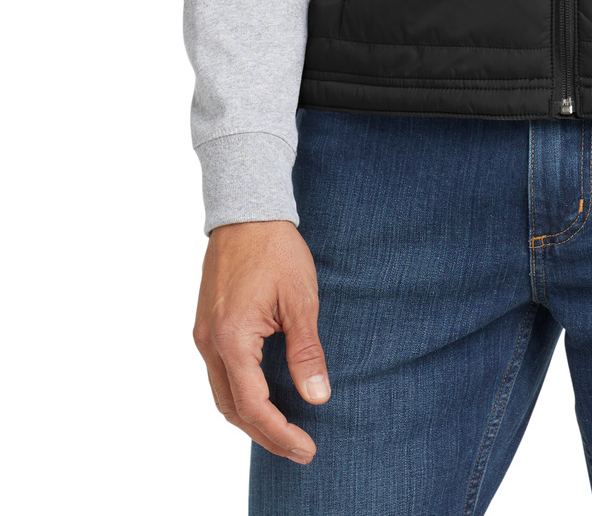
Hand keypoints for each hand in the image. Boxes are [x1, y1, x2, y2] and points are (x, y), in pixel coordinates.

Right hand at [193, 219, 329, 462]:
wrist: (246, 212)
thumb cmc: (276, 250)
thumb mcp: (301, 300)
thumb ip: (307, 352)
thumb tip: (317, 398)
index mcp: (232, 338)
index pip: (254, 406)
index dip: (280, 433)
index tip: (307, 448)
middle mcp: (210, 343)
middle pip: (233, 409)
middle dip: (266, 434)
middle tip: (300, 448)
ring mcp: (204, 335)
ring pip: (222, 394)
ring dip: (251, 417)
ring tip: (285, 430)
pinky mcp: (207, 326)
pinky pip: (219, 374)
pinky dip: (241, 394)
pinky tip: (266, 396)